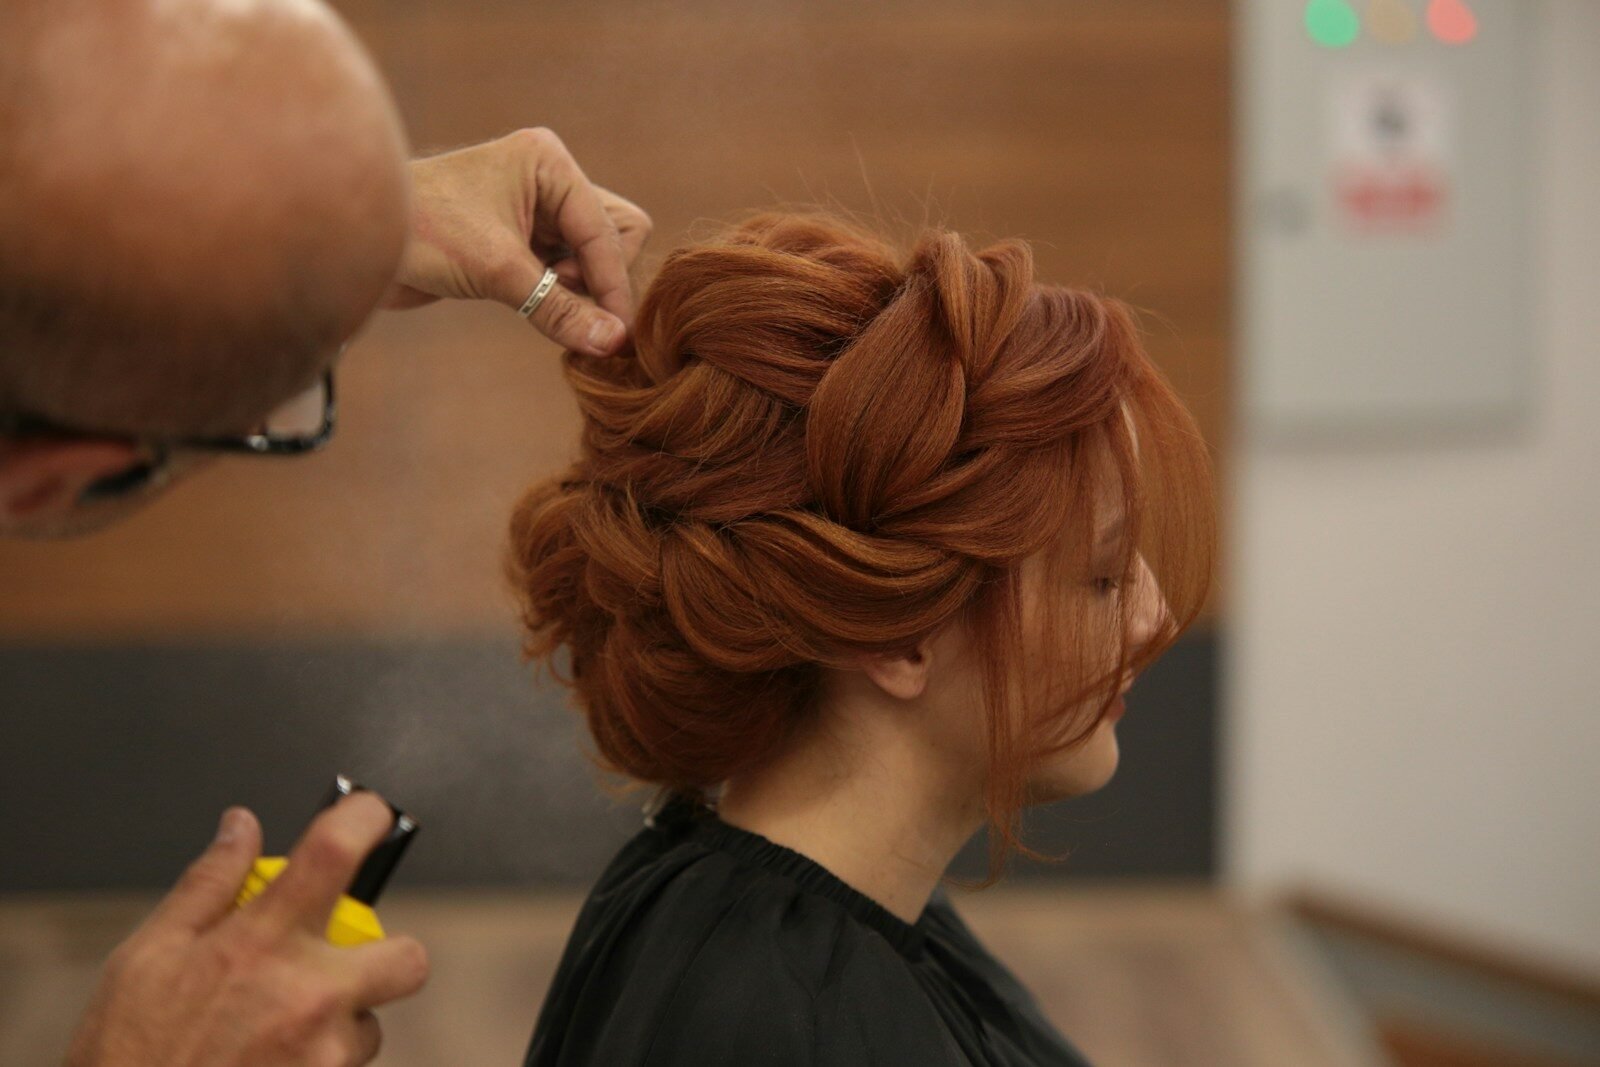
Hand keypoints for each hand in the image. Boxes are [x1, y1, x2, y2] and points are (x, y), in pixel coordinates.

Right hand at [64, 794, 428, 1066]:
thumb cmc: (127, 1053)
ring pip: (371, 1024)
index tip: (370, 814)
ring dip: (340, 1023)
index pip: (334, 852)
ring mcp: (325, 1051)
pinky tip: (267, 1063)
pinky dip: (319, 1063)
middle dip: (386, 957)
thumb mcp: (147, 956)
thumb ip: (208, 884)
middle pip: (407, 956)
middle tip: (336, 966)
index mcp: (261, 942)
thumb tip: (241, 827)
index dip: (364, 819)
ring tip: (274, 1033)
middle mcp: (309, 993)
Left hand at [384, 127, 652, 355]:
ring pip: (592, 256)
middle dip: (599, 278)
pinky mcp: (521, 240)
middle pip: (615, 236)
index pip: (611, 230)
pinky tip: (536, 310)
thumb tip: (612, 343)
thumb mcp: (498, 272)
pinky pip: (566, 271)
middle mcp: (549, 179)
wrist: (357, 242)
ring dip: (579, 289)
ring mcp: (536, 209)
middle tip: (563, 303)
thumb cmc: (422, 235)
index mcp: (549, 163)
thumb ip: (559, 308)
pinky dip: (561, 296)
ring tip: (540, 303)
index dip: (613, 285)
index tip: (616, 337)